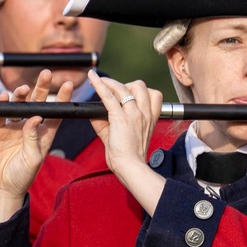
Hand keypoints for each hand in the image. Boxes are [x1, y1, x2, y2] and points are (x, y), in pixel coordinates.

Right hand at [0, 71, 73, 223]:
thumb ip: (34, 138)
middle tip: (46, 74)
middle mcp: (30, 127)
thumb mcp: (33, 159)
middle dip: (42, 88)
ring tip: (23, 89)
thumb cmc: (22, 176)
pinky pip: (0, 114)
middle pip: (37, 103)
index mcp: (44, 134)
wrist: (1, 186)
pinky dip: (2, 105)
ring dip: (21, 95)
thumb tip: (35, 117)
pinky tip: (5, 97)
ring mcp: (13, 127)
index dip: (62, 99)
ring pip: (19, 105)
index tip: (69, 84)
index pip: (55, 113)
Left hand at [88, 71, 165, 215]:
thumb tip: (94, 113)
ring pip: (124, 87)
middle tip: (114, 93)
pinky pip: (108, 96)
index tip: (129, 94)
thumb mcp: (121, 137)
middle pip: (140, 86)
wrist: (131, 168)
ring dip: (110, 83)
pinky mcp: (119, 118)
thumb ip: (108, 123)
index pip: (155, 95)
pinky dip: (99, 85)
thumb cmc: (128, 158)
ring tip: (99, 82)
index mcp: (149, 118)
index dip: (142, 91)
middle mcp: (143, 113)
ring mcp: (133, 114)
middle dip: (127, 85)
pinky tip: (92, 78)